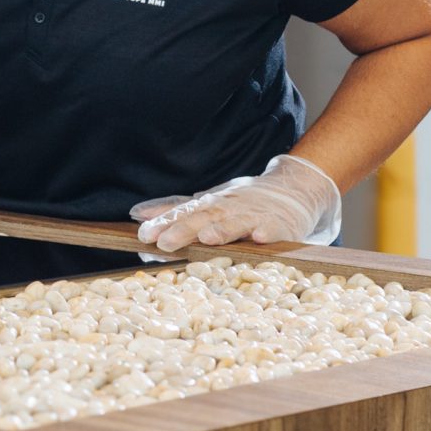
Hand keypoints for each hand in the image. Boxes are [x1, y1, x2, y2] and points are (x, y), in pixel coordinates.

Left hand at [131, 154, 341, 251]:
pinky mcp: (280, 225)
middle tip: (163, 242)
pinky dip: (267, 232)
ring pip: (236, 223)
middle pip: (204, 218)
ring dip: (222, 230)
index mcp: (211, 205)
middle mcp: (229, 208)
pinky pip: (274, 230)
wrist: (293, 188)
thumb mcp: (208, 201)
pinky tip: (260, 238)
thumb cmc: (244, 201)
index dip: (163, 223)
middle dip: (184, 230)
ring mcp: (255, 216)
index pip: (183, 214)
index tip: (142, 234)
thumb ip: (175, 209)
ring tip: (207, 238)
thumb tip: (138, 214)